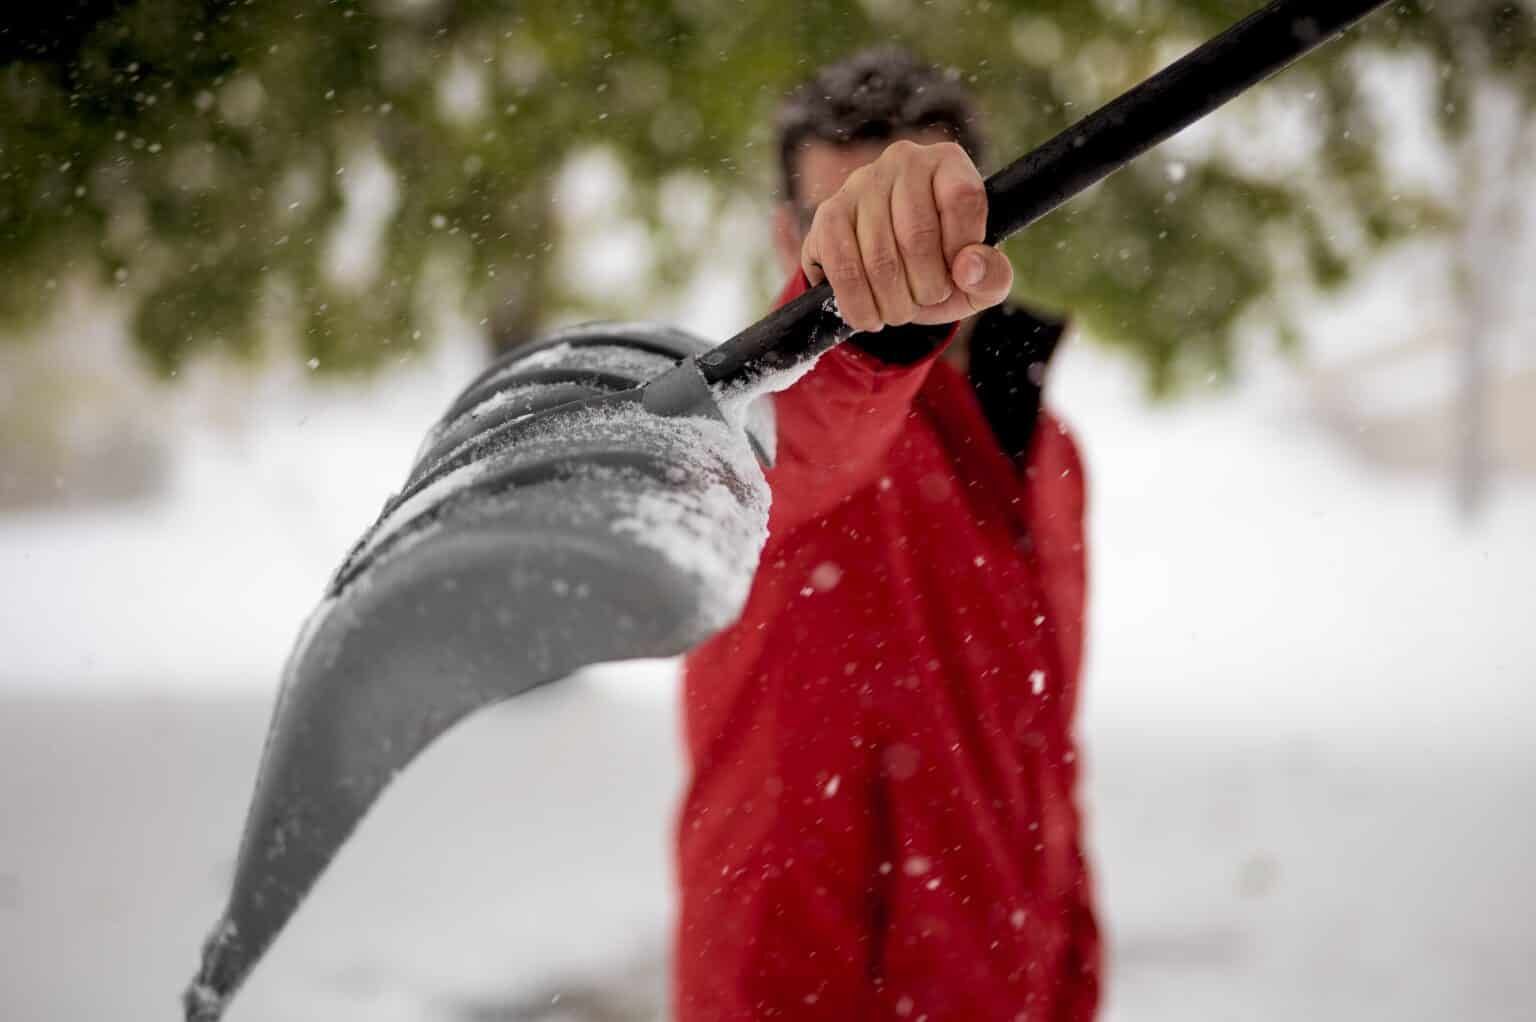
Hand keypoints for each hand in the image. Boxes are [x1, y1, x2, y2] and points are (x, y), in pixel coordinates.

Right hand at [801, 140, 1012, 332]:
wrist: (891, 280)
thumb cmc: (943, 270)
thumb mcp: (980, 279)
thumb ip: (993, 276)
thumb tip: (968, 268)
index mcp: (948, 163)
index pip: (962, 198)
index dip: (962, 248)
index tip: (958, 272)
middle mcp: (903, 161)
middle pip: (917, 234)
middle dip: (926, 287)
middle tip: (927, 300)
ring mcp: (860, 184)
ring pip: (879, 258)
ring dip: (893, 303)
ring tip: (900, 311)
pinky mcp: (828, 214)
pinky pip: (843, 267)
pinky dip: (858, 304)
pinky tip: (870, 314)